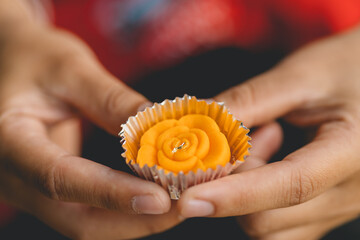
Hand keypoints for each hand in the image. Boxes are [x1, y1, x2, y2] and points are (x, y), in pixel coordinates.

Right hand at [0, 4, 179, 238]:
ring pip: (85, 223)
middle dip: (132, 220)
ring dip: (133, 220)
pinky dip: (123, 210)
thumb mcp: (71, 68)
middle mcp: (13, 175)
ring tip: (176, 204)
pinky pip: (88, 211)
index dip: (111, 194)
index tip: (160, 199)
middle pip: (75, 219)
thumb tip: (160, 132)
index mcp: (8, 139)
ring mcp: (30, 187)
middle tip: (180, 207)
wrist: (13, 62)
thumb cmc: (35, 57)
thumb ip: (111, 100)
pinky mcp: (50, 187)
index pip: (59, 178)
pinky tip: (154, 196)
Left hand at [178, 25, 359, 238]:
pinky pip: (278, 223)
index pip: (291, 186)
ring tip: (264, 143)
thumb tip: (196, 124)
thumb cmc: (347, 68)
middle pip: (269, 219)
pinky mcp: (324, 210)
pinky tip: (269, 160)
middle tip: (244, 136)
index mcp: (353, 152)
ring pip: (269, 228)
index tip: (189, 200)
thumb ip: (249, 101)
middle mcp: (350, 194)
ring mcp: (338, 208)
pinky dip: (256, 198)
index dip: (235, 195)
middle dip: (233, 183)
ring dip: (244, 191)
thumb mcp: (300, 76)